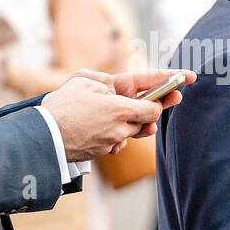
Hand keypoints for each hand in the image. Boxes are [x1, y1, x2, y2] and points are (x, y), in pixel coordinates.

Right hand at [43, 70, 191, 162]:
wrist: (42, 138)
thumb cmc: (61, 107)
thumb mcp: (83, 81)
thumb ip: (106, 81)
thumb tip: (115, 89)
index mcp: (119, 108)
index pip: (153, 100)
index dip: (171, 86)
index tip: (187, 78)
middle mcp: (121, 127)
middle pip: (149, 116)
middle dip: (157, 104)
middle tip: (174, 95)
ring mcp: (114, 141)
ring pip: (134, 128)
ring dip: (133, 117)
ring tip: (116, 108)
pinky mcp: (105, 151)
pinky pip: (119, 139)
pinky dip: (116, 130)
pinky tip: (99, 122)